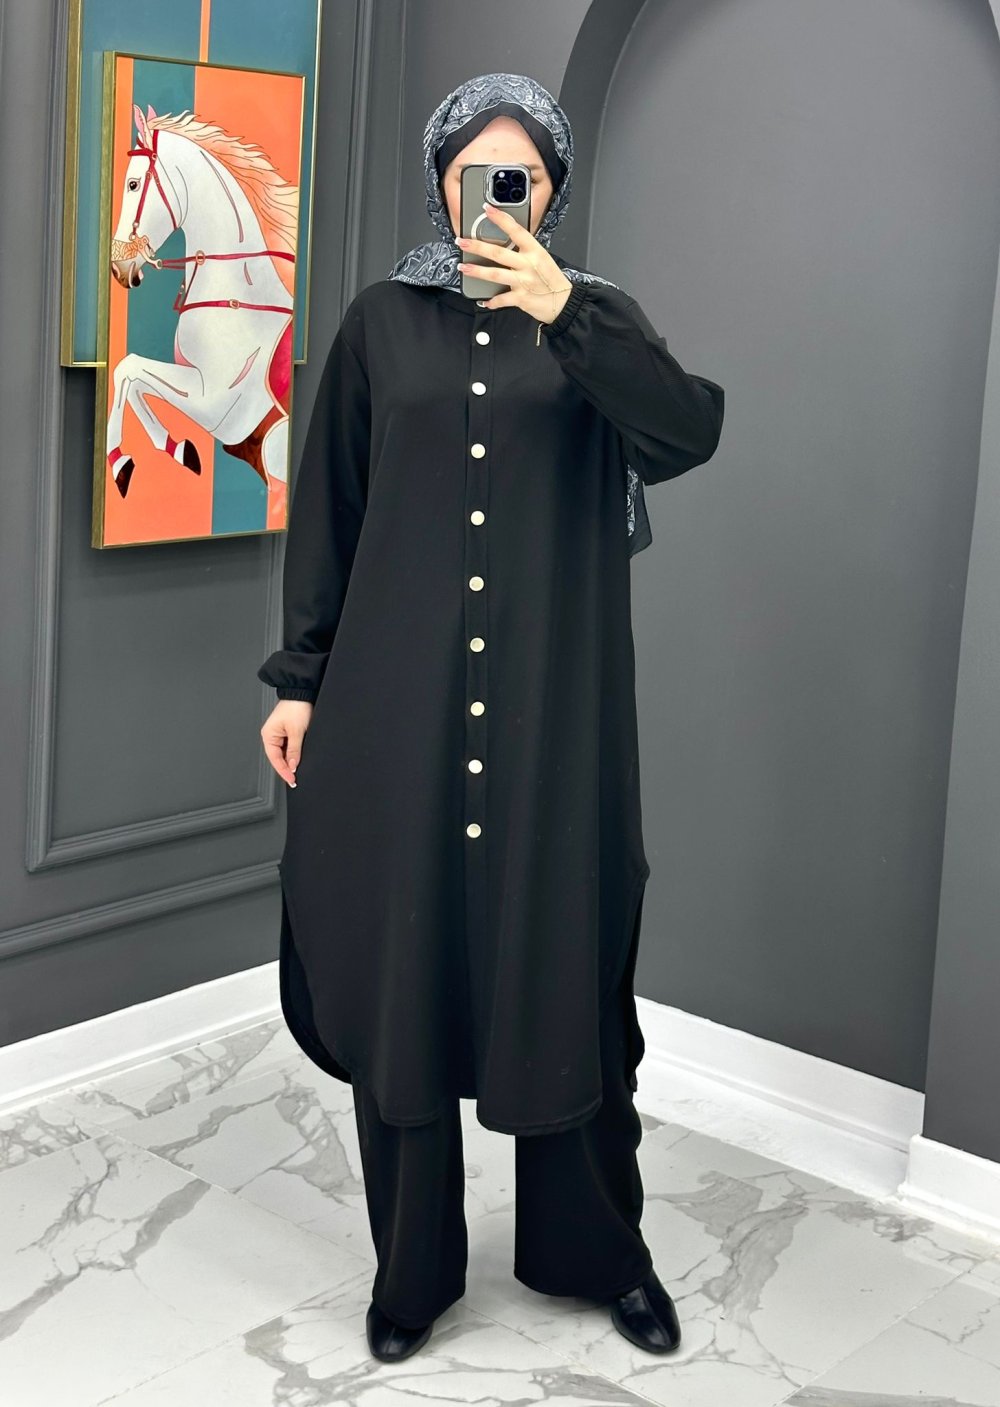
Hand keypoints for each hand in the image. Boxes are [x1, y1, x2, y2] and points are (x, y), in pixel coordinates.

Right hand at [261, 699, 312, 787]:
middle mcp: (272, 735)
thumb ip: (294, 750)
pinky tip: (298, 758)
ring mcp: (279, 733)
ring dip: (291, 760)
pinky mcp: (287, 731)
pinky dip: (294, 753)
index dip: (283, 771)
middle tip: (295, 779)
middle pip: (278, 757)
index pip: (275, 759)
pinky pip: (289, 746)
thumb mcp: (297, 731)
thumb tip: (292, 765)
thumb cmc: (296, 706)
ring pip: (284, 753)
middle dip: (287, 768)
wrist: (302, 692)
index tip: (291, 780)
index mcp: (268, 735)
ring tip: (298, 769)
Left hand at [456, 202, 572, 322]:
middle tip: (461, 242)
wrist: (564, 302)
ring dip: (476, 271)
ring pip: (495, 274)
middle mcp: (528, 264)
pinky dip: (491, 301)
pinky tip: (483, 301)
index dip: (500, 219)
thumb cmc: (551, 279)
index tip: (487, 209)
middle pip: (498, 253)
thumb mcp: (541, 258)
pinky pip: (501, 299)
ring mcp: (524, 282)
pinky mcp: (521, 298)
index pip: (516, 230)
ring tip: (463, 267)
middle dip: (477, 247)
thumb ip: (523, 251)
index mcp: (534, 251)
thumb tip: (502, 245)